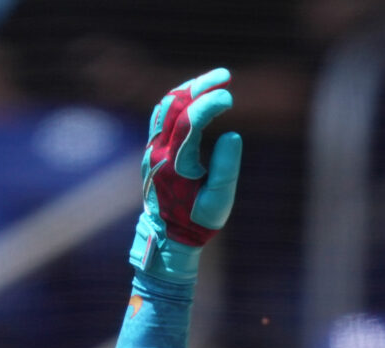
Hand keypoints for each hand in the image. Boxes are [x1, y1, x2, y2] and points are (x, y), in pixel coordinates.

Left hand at [133, 68, 242, 275]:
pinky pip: (162, 114)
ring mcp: (152, 148)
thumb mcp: (219, 201)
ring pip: (165, 106)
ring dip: (188, 89)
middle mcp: (158, 152)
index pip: (189, 122)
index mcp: (175, 165)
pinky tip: (196, 94)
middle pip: (174, 105)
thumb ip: (226, 168)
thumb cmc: (198, 222)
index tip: (229, 97)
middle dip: (200, 86)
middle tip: (225, 75)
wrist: (168, 236)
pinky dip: (179, 99)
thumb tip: (232, 134)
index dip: (208, 104)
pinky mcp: (153, 148)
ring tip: (213, 80)